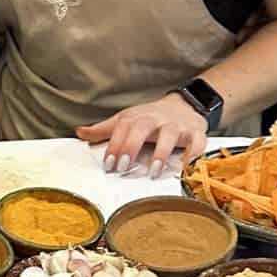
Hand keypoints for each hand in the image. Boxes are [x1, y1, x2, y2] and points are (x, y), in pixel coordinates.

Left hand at [76, 93, 208, 178]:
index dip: (114, 145)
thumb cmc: (151, 117)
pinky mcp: (195, 133)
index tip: (108, 163)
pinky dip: (194, 153)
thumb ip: (104, 129)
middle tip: (123, 166)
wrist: (184, 105)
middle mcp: (156, 119)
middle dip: (131, 146)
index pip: (122, 128)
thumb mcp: (127, 120)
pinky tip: (188, 165)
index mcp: (137, 117)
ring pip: (169, 135)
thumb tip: (80, 133)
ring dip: (161, 153)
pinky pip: (197, 143)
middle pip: (142, 128)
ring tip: (153, 171)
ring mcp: (176, 126)